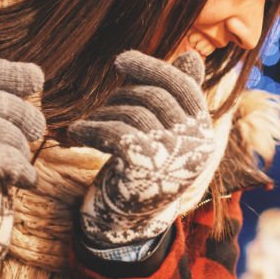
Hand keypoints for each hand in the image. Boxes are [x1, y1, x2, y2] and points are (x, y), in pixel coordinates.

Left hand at [68, 50, 215, 244]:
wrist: (128, 222)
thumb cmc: (146, 168)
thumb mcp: (167, 132)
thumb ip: (177, 96)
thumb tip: (192, 56)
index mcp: (204, 133)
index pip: (184, 87)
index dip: (153, 68)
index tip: (121, 61)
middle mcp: (195, 145)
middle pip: (156, 97)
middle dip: (123, 94)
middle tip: (104, 104)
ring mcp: (171, 157)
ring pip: (133, 113)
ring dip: (105, 113)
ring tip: (89, 123)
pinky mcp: (143, 168)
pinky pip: (114, 131)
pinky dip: (90, 128)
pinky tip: (75, 133)